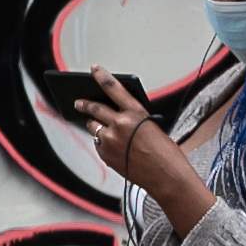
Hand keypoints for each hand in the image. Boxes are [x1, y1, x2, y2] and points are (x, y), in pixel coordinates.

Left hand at [67, 76, 206, 219]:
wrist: (166, 177)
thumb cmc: (166, 153)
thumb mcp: (152, 126)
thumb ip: (133, 117)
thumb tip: (116, 114)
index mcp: (135, 113)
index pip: (113, 88)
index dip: (101, 76)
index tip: (94, 69)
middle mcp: (119, 124)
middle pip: (94, 108)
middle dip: (84, 104)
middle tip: (78, 102)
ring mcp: (110, 140)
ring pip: (93, 127)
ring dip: (94, 125)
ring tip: (96, 125)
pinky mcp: (105, 155)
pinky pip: (98, 144)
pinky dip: (102, 143)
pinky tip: (111, 147)